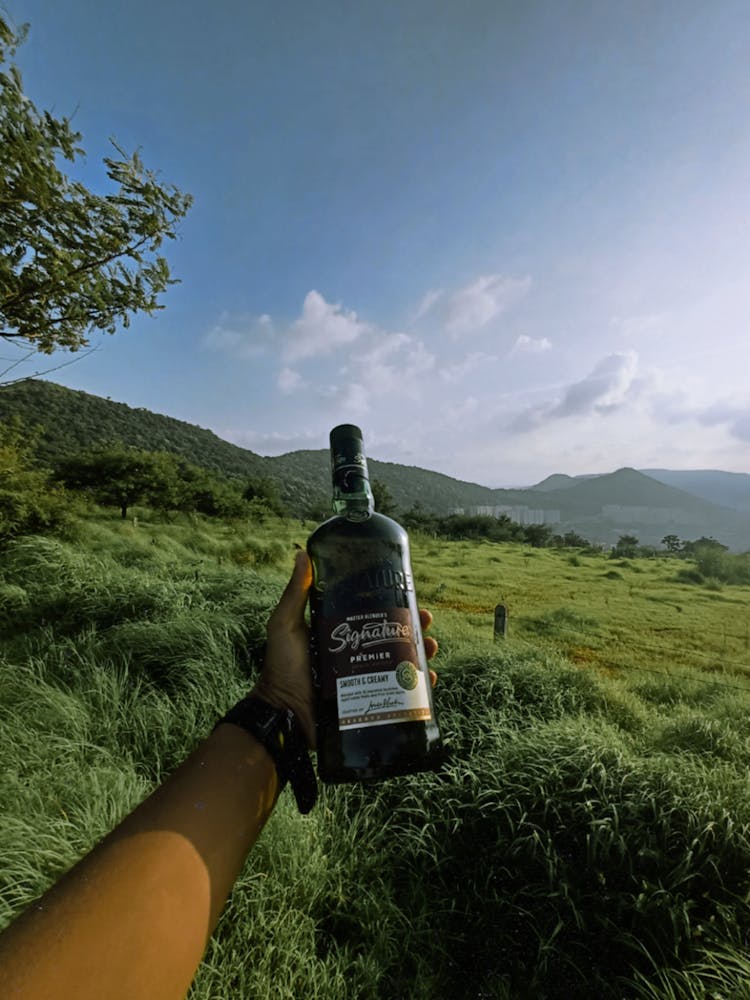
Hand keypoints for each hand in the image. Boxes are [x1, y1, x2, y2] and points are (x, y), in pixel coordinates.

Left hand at [251, 550, 437, 747]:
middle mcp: (357, 654)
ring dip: (422, 653)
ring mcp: (365, 678)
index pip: (375, 615)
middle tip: (426, 622)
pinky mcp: (370, 700)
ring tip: (431, 647)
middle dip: (416, 628)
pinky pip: (400, 692)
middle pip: (394, 637)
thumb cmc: (281, 666)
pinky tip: (428, 677)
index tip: (412, 597)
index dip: (396, 605)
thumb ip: (295, 592)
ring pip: (402, 662)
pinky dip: (417, 686)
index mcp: (342, 633)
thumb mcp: (286, 624)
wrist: (283, 713)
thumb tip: (302, 553)